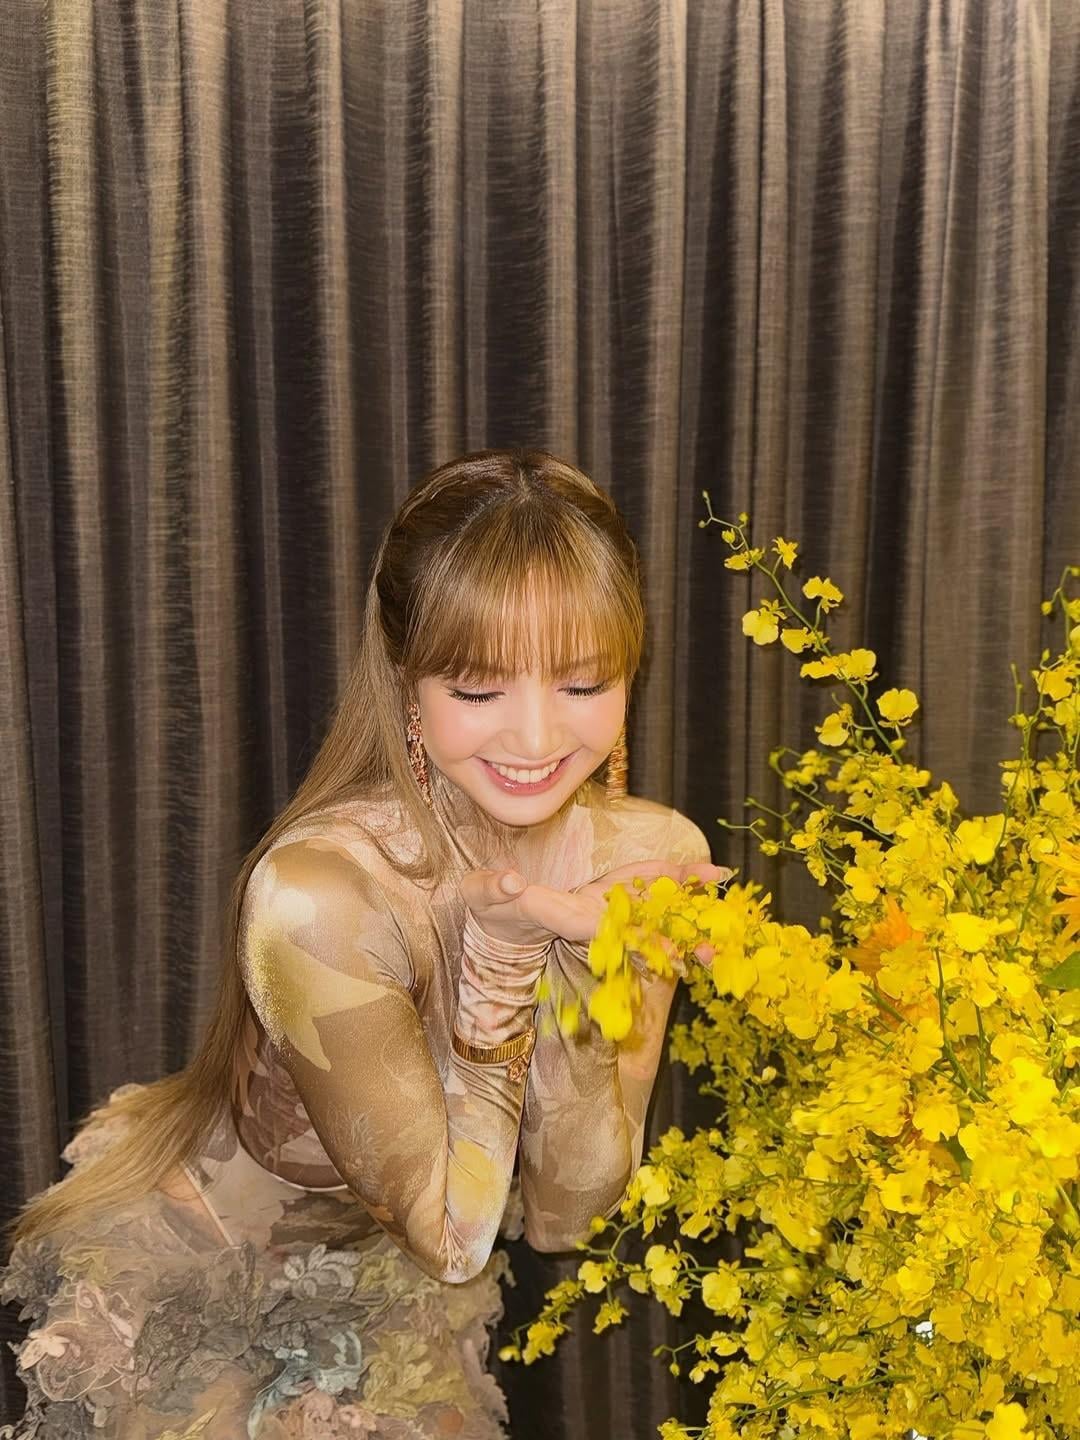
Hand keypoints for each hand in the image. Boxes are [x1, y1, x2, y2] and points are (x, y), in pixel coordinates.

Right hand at [461, 859, 731, 948]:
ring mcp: (603, 906)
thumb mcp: (485, 895)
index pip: (605, 928)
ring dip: (688, 904)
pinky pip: (646, 885)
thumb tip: (510, 882)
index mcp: (567, 918)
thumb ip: (495, 889)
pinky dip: (674, 879)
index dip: (639, 936)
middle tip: (715, 951)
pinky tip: (704, 873)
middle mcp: (594, 917)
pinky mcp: (608, 895)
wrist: (499, 916)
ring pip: (651, 906)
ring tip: (723, 894)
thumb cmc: (491, 906)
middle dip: (677, 938)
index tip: (674, 952)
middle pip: (641, 929)